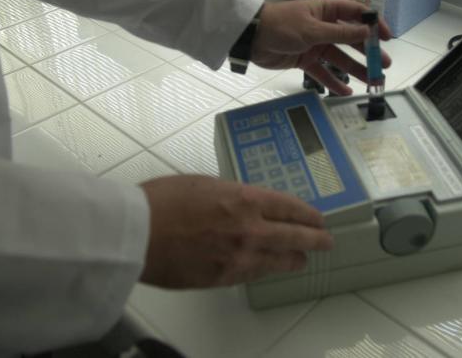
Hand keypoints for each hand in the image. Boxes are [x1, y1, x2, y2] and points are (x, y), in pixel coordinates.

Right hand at [138, 175, 333, 287]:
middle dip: (316, 240)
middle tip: (326, 242)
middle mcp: (249, 229)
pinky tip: (268, 269)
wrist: (135, 233)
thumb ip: (230, 195)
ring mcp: (239, 257)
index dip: (309, 214)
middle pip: (296, 237)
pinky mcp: (223, 278)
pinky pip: (254, 275)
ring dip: (293, 259)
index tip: (318, 218)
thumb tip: (241, 204)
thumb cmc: (161, 201)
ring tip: (301, 260)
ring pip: (279, 262)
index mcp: (245, 199)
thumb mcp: (203, 184)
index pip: (291, 208)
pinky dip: (265, 270)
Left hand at [251, 0, 391, 95]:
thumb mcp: (312, 29)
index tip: (387, 37)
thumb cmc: (280, 25)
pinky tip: (346, 91)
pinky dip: (333, 82)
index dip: (374, 24)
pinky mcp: (304, 59)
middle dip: (368, 52)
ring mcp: (314, 43)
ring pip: (339, 58)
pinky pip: (323, 72)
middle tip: (384, 65)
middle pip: (351, 39)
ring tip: (372, 81)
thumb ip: (340, 33)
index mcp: (326, 10)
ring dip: (355, 69)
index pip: (356, 14)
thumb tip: (367, 31)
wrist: (251, 38)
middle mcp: (323, 26)